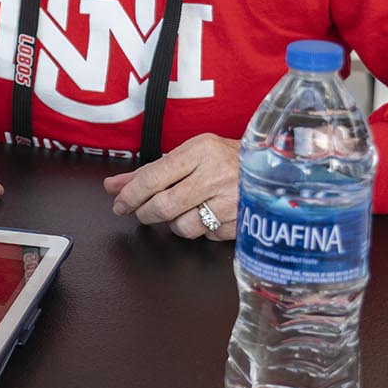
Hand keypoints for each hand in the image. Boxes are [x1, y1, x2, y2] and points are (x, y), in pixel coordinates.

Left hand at [102, 133, 237, 240]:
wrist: (275, 167)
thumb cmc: (224, 158)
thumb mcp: (188, 155)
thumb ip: (148, 172)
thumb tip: (112, 186)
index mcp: (200, 150)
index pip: (152, 178)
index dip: (129, 196)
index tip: (119, 204)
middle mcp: (216, 174)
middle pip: (164, 206)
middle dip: (146, 213)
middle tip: (143, 212)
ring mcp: (232, 200)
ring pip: (183, 227)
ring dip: (174, 224)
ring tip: (182, 210)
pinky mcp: (243, 222)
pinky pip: (207, 236)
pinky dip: (201, 230)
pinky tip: (207, 214)